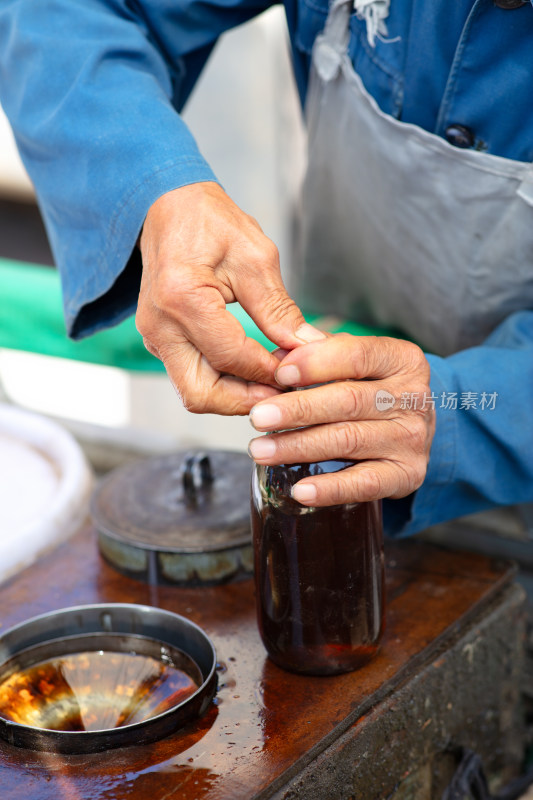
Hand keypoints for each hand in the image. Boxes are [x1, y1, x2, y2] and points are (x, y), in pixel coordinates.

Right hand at [136, 182, 323, 414]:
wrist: (171, 208)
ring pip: (194, 393)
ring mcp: (154, 337)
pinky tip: (252, 372)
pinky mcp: (159, 341)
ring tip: (271, 384)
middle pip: (201, 394)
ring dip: (235, 397)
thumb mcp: (256, 258)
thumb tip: (309, 346)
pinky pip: (190, 376)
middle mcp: (160, 325)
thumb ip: (280, 309)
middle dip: (246, 401)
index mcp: (182, 298)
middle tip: (284, 392)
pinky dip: (223, 383)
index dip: (270, 372)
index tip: (301, 372)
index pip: (232, 357)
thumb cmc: (210, 222)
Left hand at [248, 334, 434, 504]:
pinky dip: (330, 489)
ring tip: (261, 450)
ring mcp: (412, 438)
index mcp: (402, 359)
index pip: (358, 355)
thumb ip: (318, 353)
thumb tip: (276, 356)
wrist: (410, 429)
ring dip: (299, 446)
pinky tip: (300, 490)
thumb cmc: (371, 389)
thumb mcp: (353, 363)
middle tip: (258, 416)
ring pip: (349, 440)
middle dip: (298, 409)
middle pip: (349, 400)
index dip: (316, 363)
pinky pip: (365, 484)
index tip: (279, 373)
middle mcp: (413, 398)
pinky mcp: (407, 474)